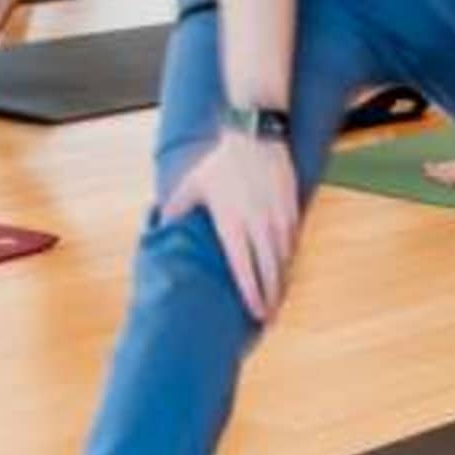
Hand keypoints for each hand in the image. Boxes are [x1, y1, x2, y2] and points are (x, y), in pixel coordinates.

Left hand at [161, 127, 303, 321]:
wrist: (254, 135)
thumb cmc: (221, 162)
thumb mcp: (193, 184)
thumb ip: (176, 207)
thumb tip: (160, 225)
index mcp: (232, 223)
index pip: (243, 268)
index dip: (251, 294)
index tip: (254, 314)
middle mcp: (258, 224)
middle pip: (268, 271)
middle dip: (271, 298)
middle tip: (269, 319)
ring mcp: (278, 216)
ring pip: (284, 259)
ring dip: (282, 282)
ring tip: (278, 301)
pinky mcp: (292, 208)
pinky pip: (293, 241)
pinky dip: (290, 259)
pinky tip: (287, 270)